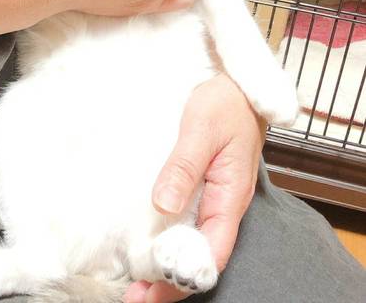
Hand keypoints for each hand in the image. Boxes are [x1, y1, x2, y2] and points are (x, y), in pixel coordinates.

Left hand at [124, 74, 265, 302]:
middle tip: (132, 295)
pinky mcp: (204, 187)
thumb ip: (184, 167)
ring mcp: (214, 197)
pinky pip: (188, 221)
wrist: (237, 87)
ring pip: (192, 242)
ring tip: (134, 277)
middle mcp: (224, 204)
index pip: (210, 253)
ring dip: (166, 263)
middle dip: (169, 280)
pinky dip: (168, 238)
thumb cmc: (224, 104)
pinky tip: (147, 240)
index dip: (181, 278)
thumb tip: (163, 205)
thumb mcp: (201, 130)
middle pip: (200, 256)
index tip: (149, 293)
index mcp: (229, 196)